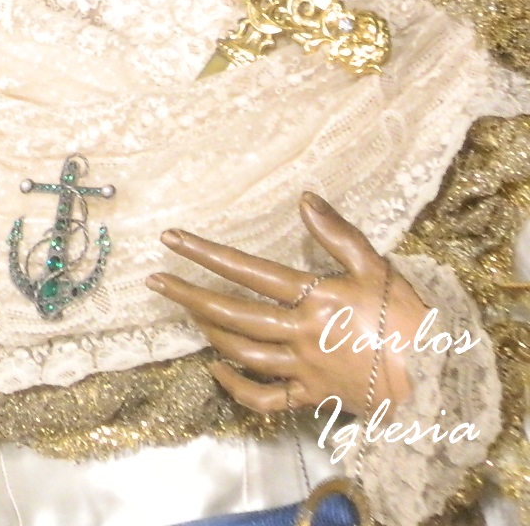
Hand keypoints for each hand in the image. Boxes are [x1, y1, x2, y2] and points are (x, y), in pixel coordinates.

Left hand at [148, 191, 429, 417]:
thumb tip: (305, 197)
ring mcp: (303, 367)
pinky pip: (264, 397)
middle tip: (155, 282)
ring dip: (209, 331)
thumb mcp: (378, 267)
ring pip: (243, 351)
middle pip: (233, 314)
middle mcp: (300, 333)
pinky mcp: (311, 395)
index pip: (248, 271)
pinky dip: (235, 386)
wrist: (439, 378)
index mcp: (314, 298)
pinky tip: (215, 369)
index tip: (171, 240)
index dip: (207, 254)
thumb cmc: (409, 318)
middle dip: (189, 295)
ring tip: (188, 313)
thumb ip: (338, 233)